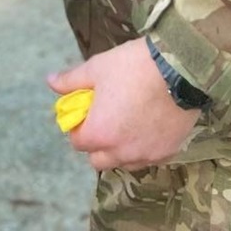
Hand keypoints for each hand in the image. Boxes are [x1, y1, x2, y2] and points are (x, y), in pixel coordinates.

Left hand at [47, 38, 201, 170]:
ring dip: (119, 149)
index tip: (85, 113)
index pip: (77, 142)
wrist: (179, 69)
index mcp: (100, 133)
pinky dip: (143, 148)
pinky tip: (147, 126)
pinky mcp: (169, 152)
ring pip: (124, 162)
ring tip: (126, 122)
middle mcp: (122, 151)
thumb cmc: (132, 67)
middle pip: (99, 160)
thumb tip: (51, 82)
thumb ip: (71, 81)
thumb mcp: (96, 68)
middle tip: (104, 120)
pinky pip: (148, 158)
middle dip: (97, 144)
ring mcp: (147, 154)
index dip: (78, 127)